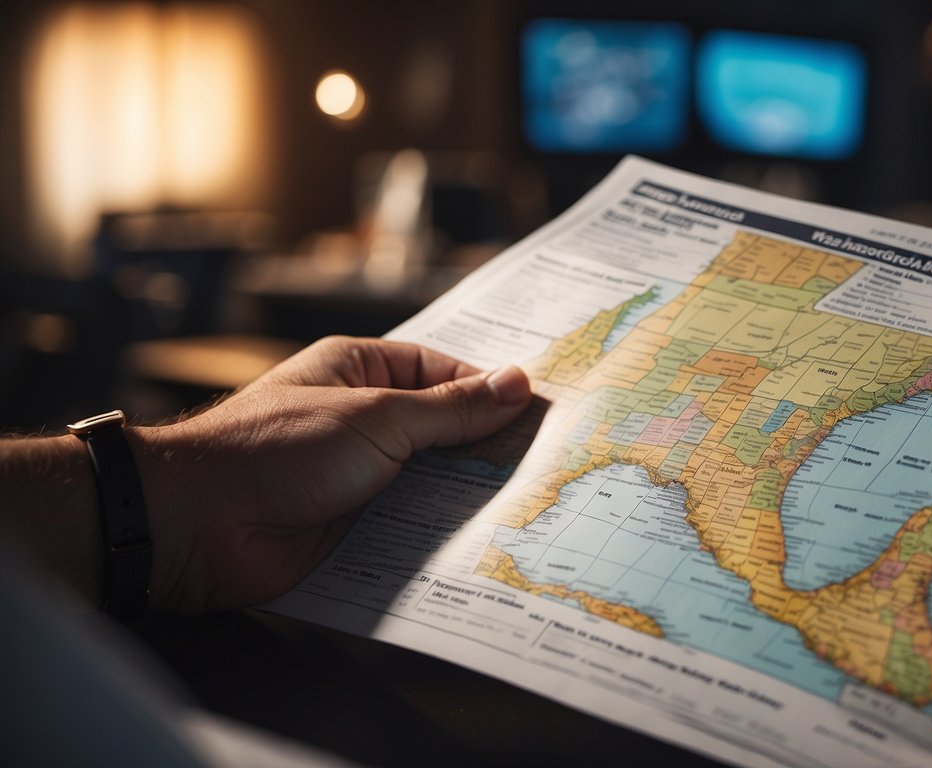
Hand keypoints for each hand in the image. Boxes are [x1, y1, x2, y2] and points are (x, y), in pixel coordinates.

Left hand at [132, 336, 531, 613]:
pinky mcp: (355, 526)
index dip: (493, 392)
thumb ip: (451, 409)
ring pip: (432, 481)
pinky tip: (486, 543)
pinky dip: (443, 535)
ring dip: (469, 496)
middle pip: (444, 430)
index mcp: (362, 371)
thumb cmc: (277, 450)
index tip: (542, 415)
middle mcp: (363, 419)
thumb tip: (518, 384)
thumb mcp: (377, 419)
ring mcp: (359, 475)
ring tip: (533, 507)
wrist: (199, 527)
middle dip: (488, 448)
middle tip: (549, 464)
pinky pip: (412, 526)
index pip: (445, 373)